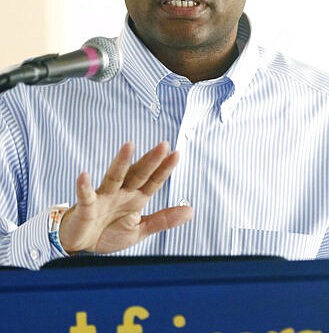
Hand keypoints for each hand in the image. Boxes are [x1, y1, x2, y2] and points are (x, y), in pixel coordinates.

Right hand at [59, 141, 192, 253]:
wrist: (81, 245)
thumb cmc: (108, 232)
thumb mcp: (140, 230)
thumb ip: (163, 220)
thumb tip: (190, 210)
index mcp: (135, 198)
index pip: (153, 181)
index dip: (164, 169)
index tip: (177, 153)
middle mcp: (121, 193)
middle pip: (137, 174)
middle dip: (150, 161)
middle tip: (163, 145)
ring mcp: (103, 198)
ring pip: (114, 177)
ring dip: (121, 162)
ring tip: (129, 146)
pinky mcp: (86, 207)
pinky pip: (85, 195)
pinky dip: (84, 186)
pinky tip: (84, 175)